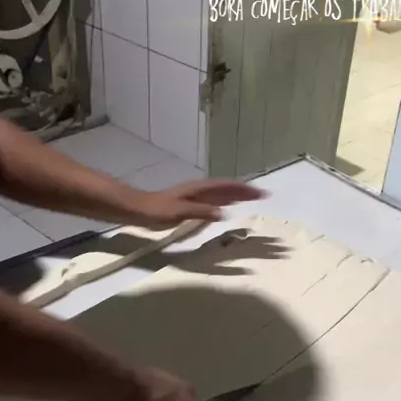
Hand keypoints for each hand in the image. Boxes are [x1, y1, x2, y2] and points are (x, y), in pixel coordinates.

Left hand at [135, 179, 264, 229]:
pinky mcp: (190, 204)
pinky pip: (213, 201)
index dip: (244, 190)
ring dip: (237, 196)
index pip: (227, 187)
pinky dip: (225, 203)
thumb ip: (200, 212)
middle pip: (227, 189)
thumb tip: (222, 213)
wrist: (137, 209)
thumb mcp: (178, 212)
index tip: (261, 193)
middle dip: (245, 191)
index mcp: (199, 189)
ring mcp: (195, 197)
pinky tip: (227, 208)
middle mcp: (200, 190)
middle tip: (263, 195)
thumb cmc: (157, 210)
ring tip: (251, 199)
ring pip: (221, 194)